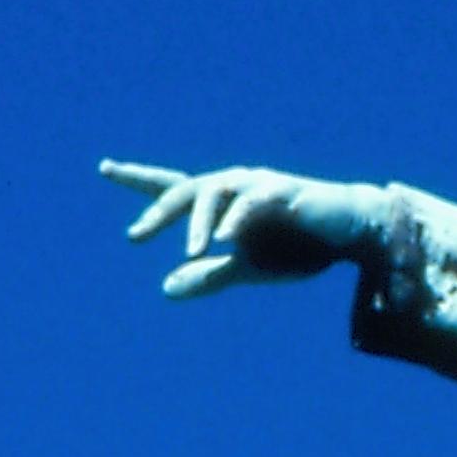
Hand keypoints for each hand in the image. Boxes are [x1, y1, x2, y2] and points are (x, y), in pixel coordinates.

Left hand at [101, 159, 386, 299]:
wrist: (351, 234)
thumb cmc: (300, 247)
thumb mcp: (250, 269)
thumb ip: (211, 277)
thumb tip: (165, 288)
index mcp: (223, 203)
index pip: (174, 188)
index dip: (139, 179)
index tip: (105, 168)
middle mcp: (235, 185)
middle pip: (186, 189)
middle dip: (159, 210)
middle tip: (136, 236)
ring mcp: (258, 184)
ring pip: (215, 191)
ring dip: (199, 222)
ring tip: (193, 252)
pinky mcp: (284, 191)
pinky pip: (254, 201)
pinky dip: (238, 217)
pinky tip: (225, 239)